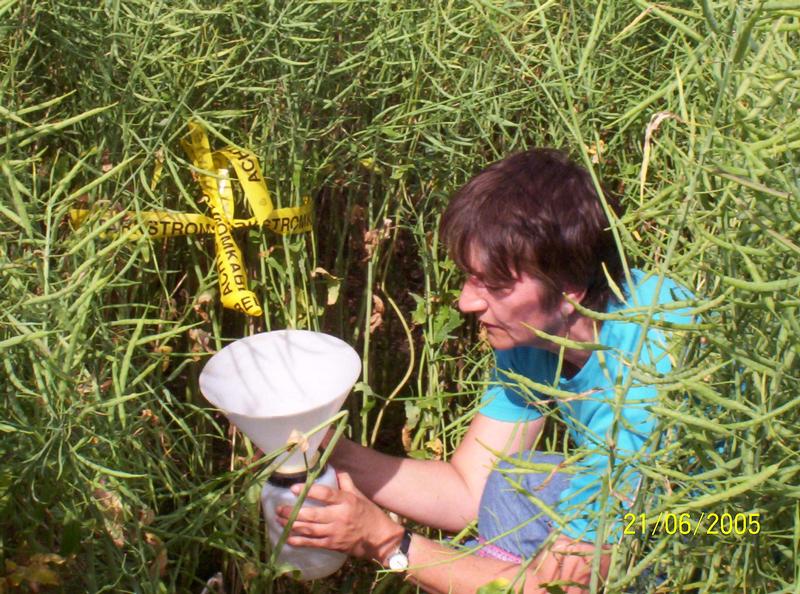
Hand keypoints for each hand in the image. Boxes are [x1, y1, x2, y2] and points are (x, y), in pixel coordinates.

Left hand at [275, 470, 403, 562]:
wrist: (379, 539)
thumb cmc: (369, 514)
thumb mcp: (360, 495)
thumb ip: (346, 482)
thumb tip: (335, 468)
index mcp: (346, 501)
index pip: (325, 494)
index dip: (308, 491)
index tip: (293, 488)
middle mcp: (339, 516)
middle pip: (312, 514)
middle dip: (293, 512)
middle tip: (279, 508)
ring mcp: (335, 532)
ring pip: (309, 529)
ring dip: (292, 525)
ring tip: (279, 520)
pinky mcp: (332, 545)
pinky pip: (312, 543)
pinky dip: (298, 542)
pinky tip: (287, 538)